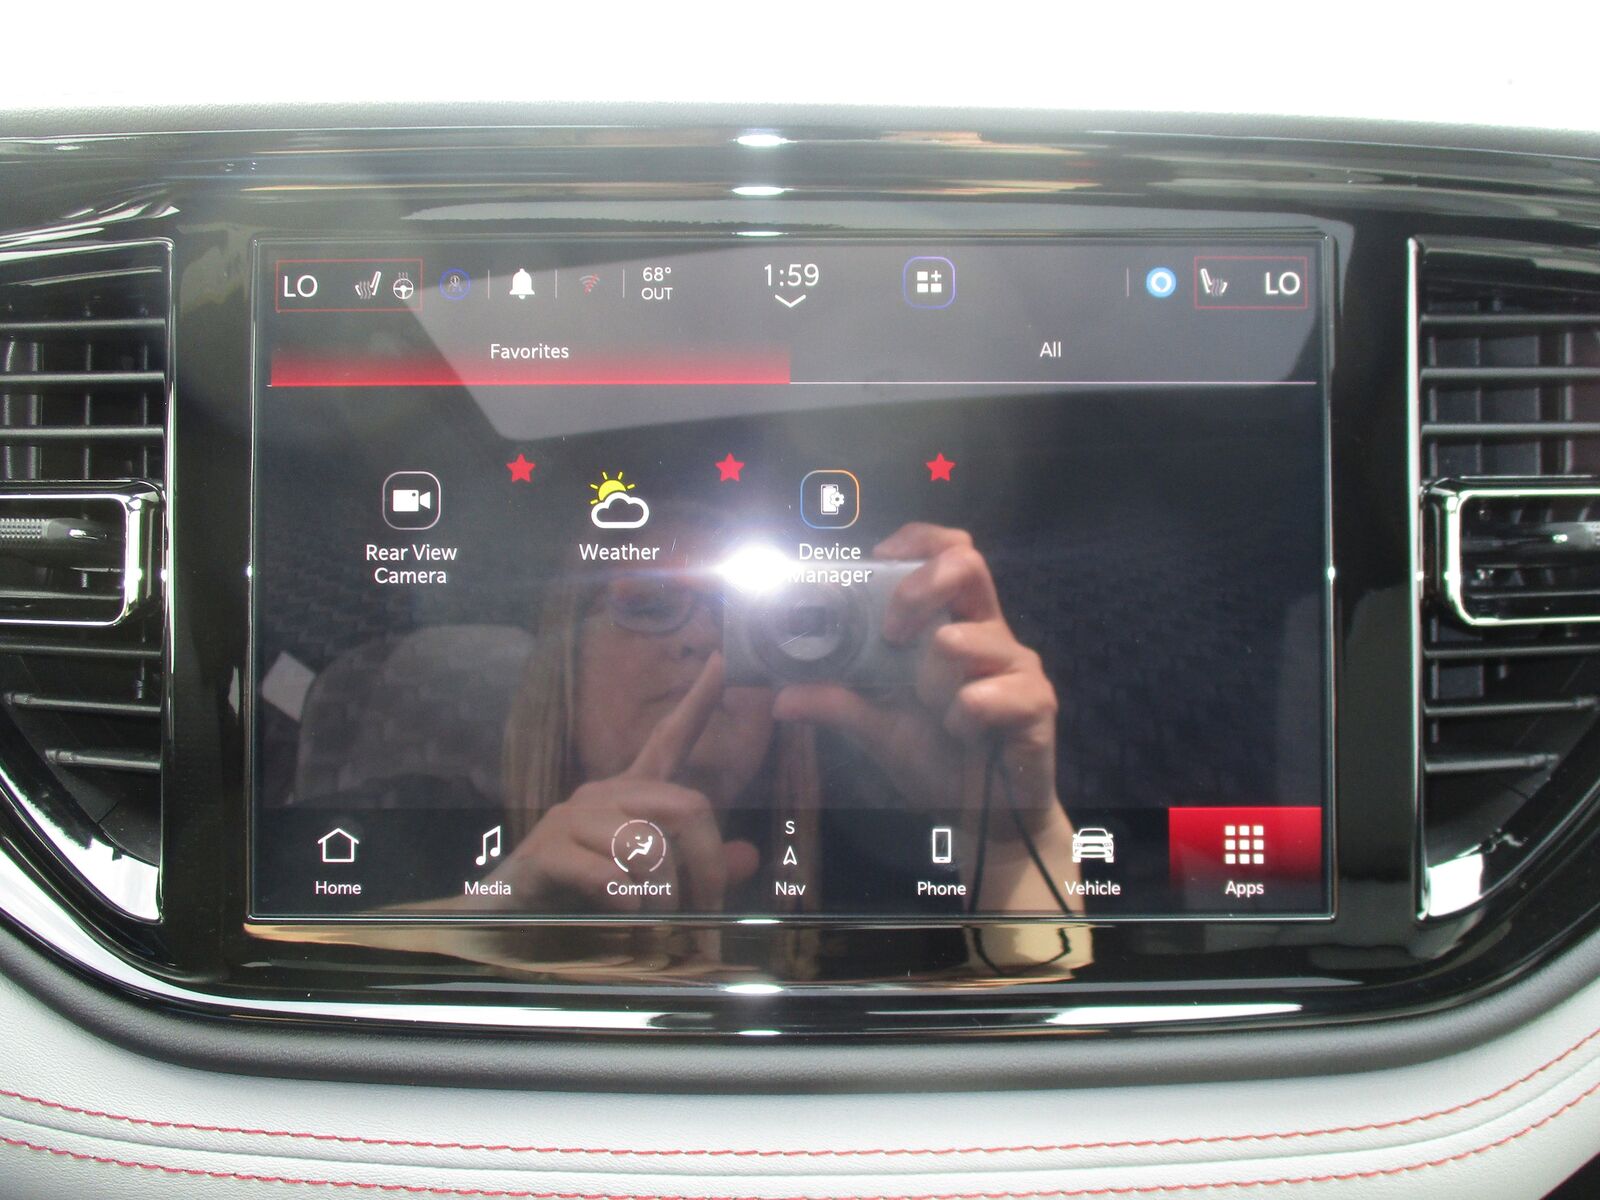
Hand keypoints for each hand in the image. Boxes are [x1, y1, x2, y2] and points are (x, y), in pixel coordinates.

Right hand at [495, 653, 759, 911]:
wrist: (504, 919)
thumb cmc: (580, 895)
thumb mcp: (649, 883)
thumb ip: (697, 870)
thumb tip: (748, 858)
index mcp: (627, 795)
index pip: (669, 740)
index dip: (698, 703)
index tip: (722, 660)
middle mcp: (602, 795)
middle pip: (686, 806)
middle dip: (706, 866)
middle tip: (703, 913)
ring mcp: (572, 819)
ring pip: (650, 843)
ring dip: (663, 893)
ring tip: (651, 922)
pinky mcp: (546, 850)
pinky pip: (607, 870)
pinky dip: (624, 897)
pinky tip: (621, 910)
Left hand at [772, 523, 1059, 818]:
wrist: (981, 821)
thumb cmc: (937, 760)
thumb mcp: (875, 728)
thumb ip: (836, 702)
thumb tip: (781, 696)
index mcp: (952, 622)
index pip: (945, 550)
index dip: (913, 542)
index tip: (876, 564)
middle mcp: (988, 632)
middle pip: (967, 562)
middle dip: (917, 589)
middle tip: (892, 635)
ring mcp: (1017, 664)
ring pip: (959, 640)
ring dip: (930, 684)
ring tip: (935, 715)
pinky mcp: (1037, 701)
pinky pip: (985, 695)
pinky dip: (960, 720)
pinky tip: (963, 736)